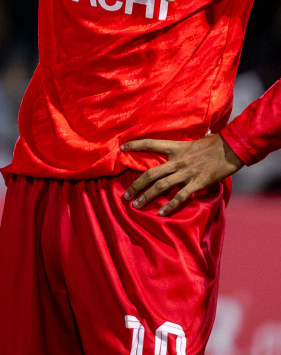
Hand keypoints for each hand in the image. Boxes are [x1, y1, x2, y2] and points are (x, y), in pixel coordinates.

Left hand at [123, 134, 241, 214]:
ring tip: (135, 205)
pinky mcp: (198, 182)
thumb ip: (181, 149)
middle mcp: (178, 160)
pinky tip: (161, 212)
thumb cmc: (215, 143)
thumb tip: (174, 151)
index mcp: (176, 147)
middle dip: (136, 185)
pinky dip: (170, 205)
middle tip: (124, 195)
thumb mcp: (194, 141)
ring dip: (147, 196)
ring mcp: (187, 172)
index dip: (136, 145)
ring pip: (161, 186)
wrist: (233, 147)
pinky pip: (181, 196)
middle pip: (151, 173)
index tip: (122, 148)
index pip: (151, 144)